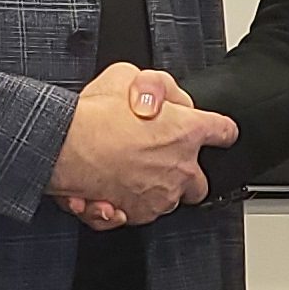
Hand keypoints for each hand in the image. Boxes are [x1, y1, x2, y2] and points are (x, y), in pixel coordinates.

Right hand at [50, 64, 234, 227]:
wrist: (65, 147)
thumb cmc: (95, 114)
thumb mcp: (127, 75)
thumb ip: (154, 86)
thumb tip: (160, 97)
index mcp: (187, 131)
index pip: (223, 131)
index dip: (220, 130)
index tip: (217, 133)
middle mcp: (181, 167)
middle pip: (202, 181)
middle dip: (187, 173)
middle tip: (162, 161)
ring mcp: (162, 194)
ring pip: (170, 200)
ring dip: (155, 189)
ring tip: (128, 173)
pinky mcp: (139, 213)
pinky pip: (141, 214)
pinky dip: (128, 205)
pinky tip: (110, 191)